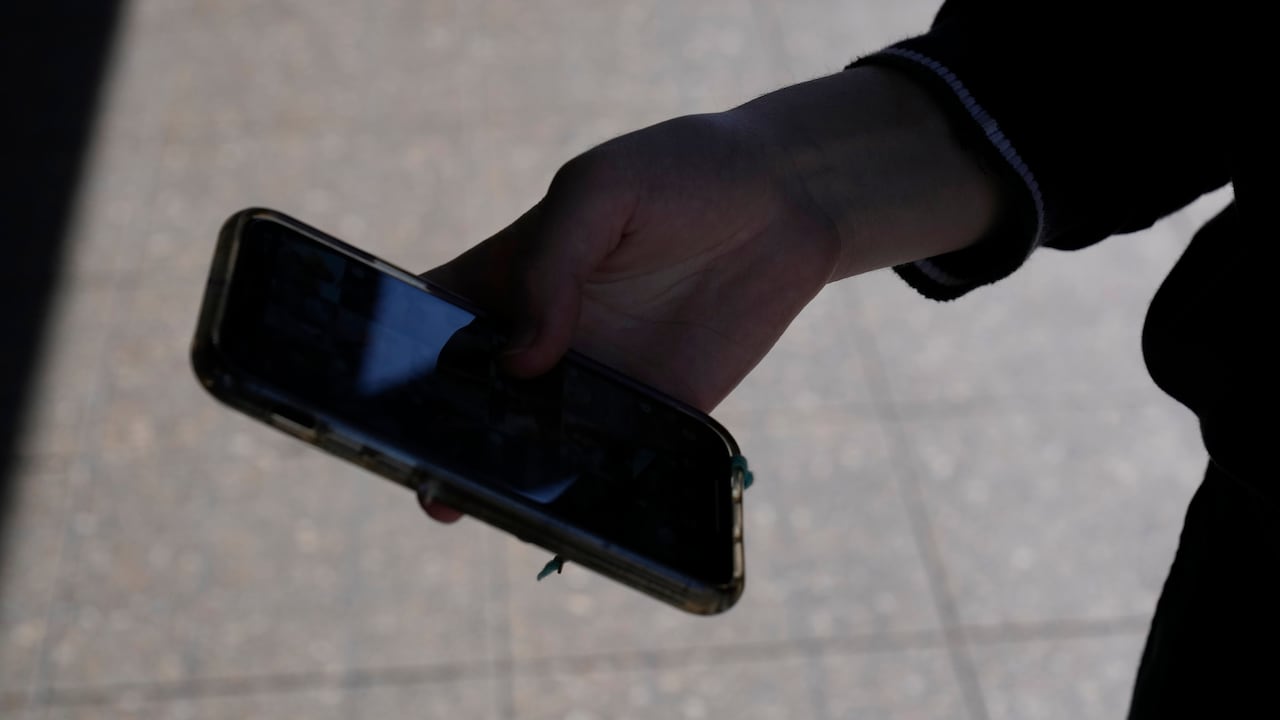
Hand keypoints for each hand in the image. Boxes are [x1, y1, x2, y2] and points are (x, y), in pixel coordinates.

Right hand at [419, 68, 1001, 521]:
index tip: (373, 404)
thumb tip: (521, 360)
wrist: (788, 201)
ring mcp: (595, 384)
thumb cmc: (682, 173)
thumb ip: (549, 264)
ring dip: (506, 480)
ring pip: (532, 449)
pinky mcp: (655, 418)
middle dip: (442, 444)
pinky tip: (565, 517)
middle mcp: (541, 341)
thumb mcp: (600, 190)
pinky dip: (584, 495)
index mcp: (508, 279)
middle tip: (428, 478)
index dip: (393, 365)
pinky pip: (610, 467)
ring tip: (479, 506)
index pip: (430, 328)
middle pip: (470, 404)